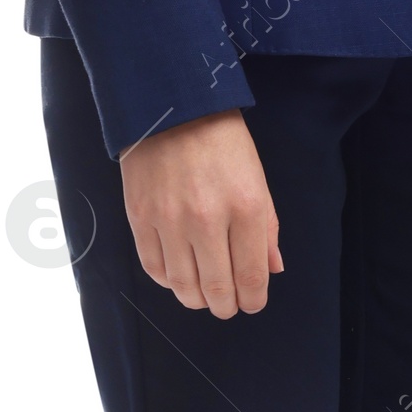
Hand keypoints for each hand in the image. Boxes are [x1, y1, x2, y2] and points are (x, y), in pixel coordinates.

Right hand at [119, 109, 282, 316]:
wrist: (173, 106)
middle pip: (217, 288)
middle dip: (225, 306)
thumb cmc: (221, 141)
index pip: (251, 275)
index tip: (252, 302)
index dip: (253, 299)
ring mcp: (171, 220)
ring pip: (183, 285)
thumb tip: (271, 270)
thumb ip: (267, 228)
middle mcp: (208, 218)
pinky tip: (178, 277)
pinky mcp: (141, 217)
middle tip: (227, 306)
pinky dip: (168, 281)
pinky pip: (154, 267)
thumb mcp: (257, 179)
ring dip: (196, 299)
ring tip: (202, 296)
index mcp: (247, 207)